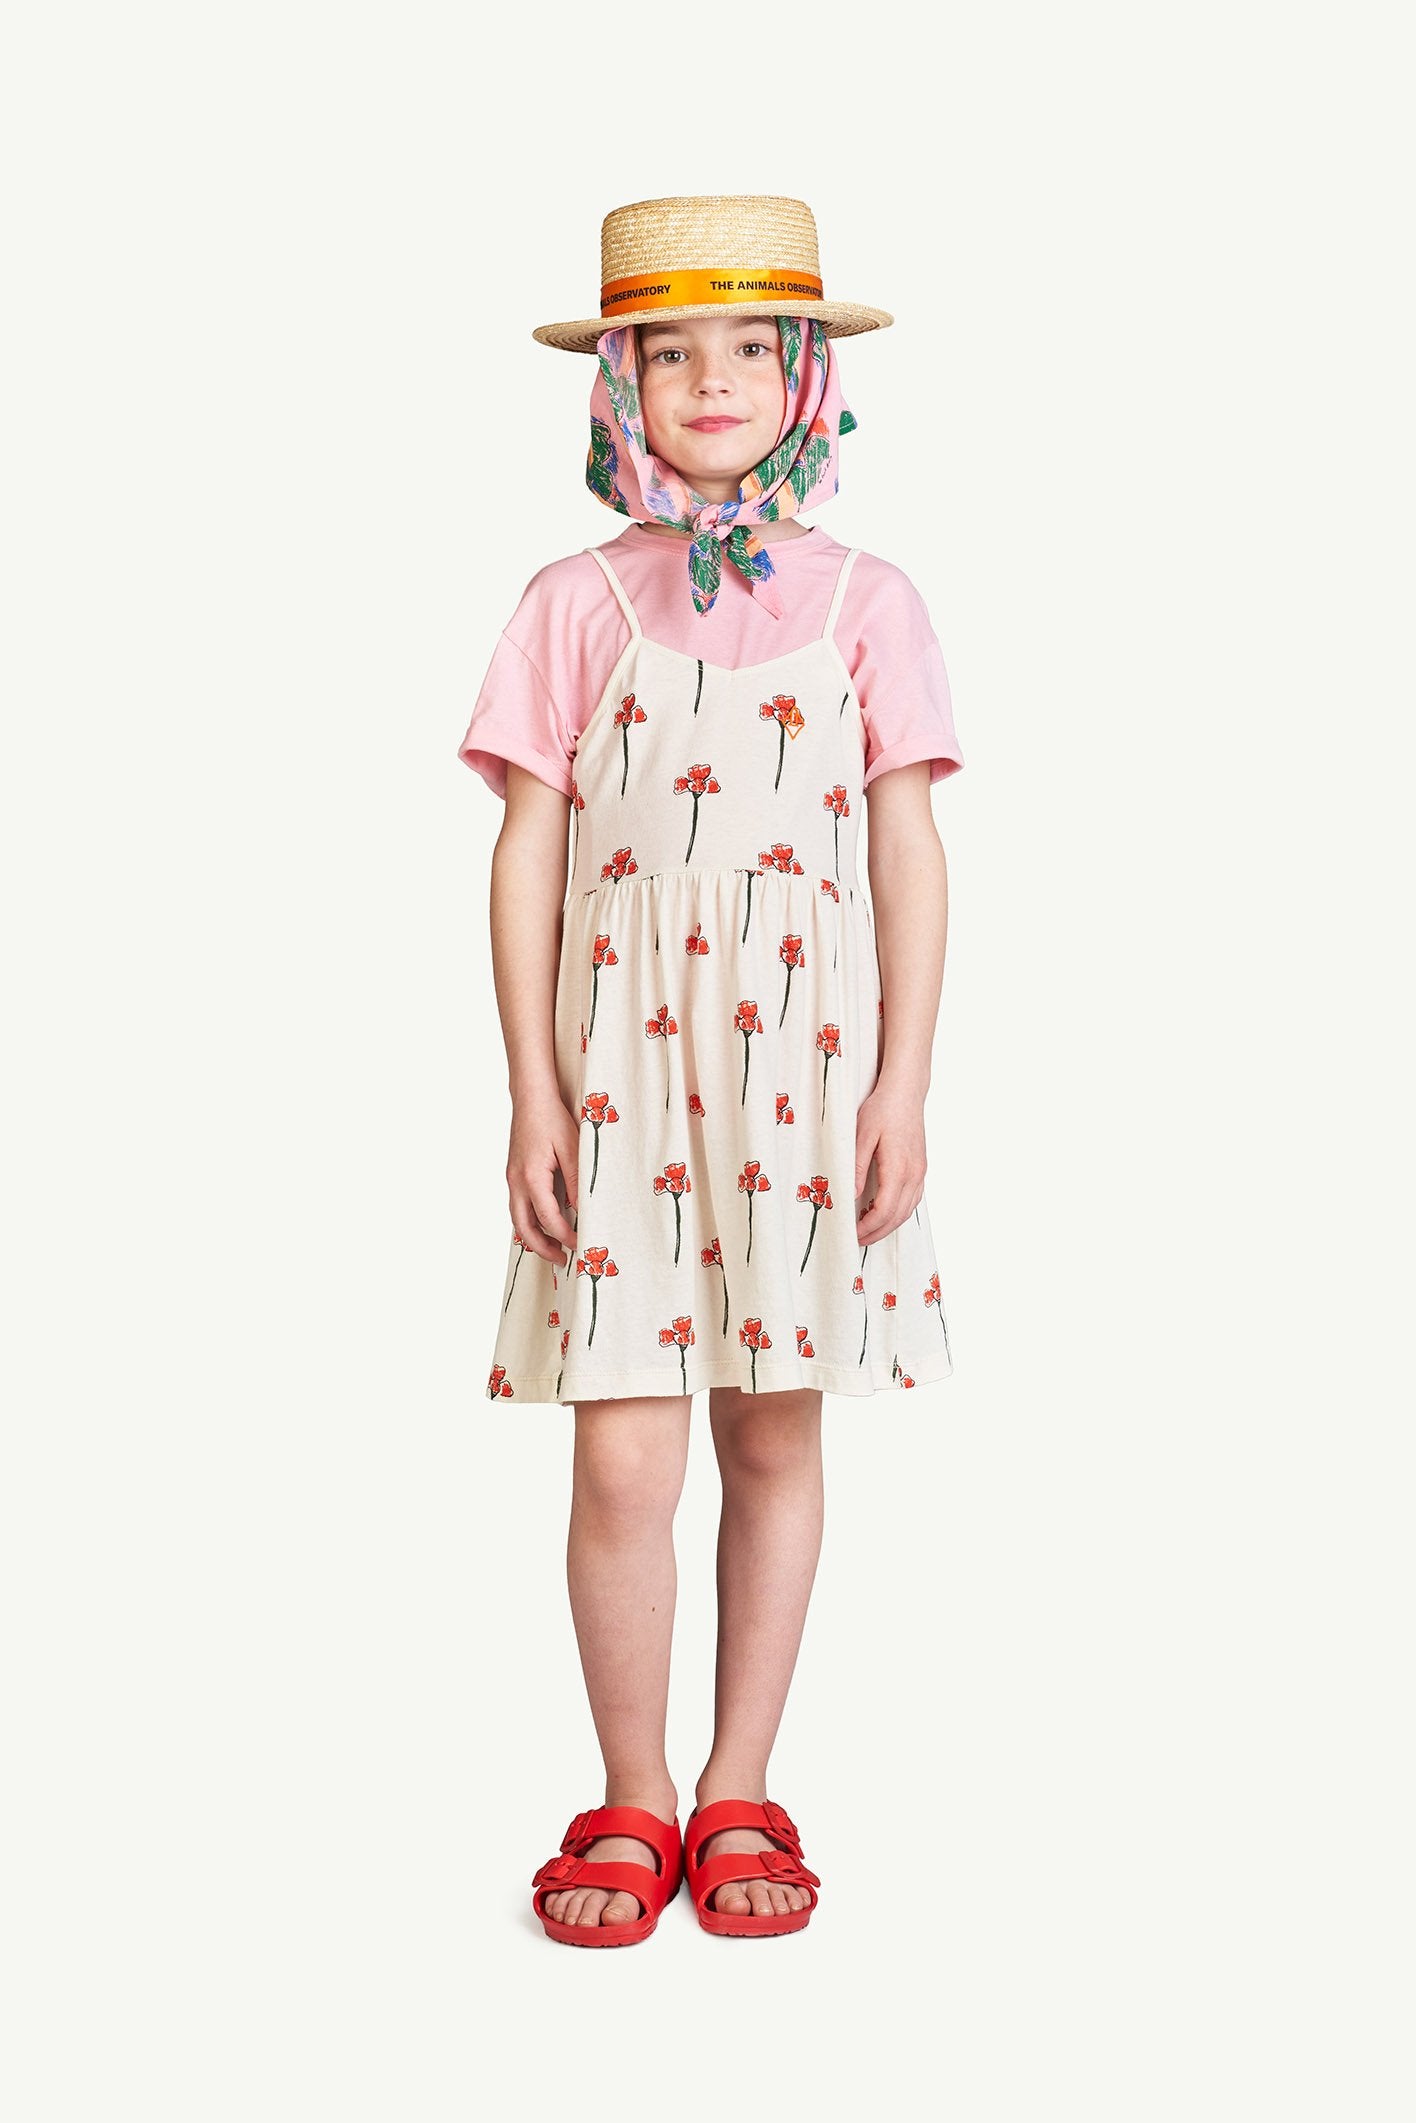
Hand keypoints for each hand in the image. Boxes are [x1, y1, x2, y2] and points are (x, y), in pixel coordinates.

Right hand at [506, 1092, 580, 1268]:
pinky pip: (519, 1207)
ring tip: (555, 1248)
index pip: (548, 1218)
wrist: (530, 1098)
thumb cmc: (552, 1119)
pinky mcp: (514, 1174)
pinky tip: (546, 1224)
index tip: (581, 1244)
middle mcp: (516, 1181)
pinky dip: (530, 1221)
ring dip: (534, 1237)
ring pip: (518, 1219)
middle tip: (562, 1260)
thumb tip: (582, 1209)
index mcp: (531, 1177)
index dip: (564, 1235)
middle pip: (524, 1228)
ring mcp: (512, 1179)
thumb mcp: (573, 1148)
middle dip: (542, 1248)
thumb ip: (576, 1180)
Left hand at [854, 1083, 926, 1245]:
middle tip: (856, 1239)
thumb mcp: (861, 1136)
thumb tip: (850, 1196)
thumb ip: (856, 1168)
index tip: (851, 1233)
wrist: (905, 1093)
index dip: (868, 1227)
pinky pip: (912, 1199)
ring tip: (866, 1229)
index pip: (885, 1210)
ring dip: (888, 1225)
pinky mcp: (920, 1168)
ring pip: (907, 1211)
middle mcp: (914, 1174)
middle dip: (877, 1232)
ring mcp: (920, 1172)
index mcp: (899, 1168)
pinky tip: (882, 1211)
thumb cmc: (882, 1110)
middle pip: (897, 1216)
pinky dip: (897, 1212)